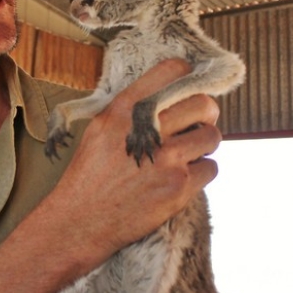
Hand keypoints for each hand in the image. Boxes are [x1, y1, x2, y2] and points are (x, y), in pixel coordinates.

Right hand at [53, 58, 221, 261]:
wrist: (80, 221)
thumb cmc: (87, 177)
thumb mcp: (98, 129)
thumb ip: (129, 110)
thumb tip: (163, 96)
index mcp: (125, 109)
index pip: (172, 71)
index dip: (186, 76)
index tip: (188, 86)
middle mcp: (147, 129)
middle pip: (202, 103)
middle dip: (207, 112)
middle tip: (201, 122)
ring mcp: (166, 159)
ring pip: (212, 136)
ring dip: (205, 143)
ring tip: (191, 152)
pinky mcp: (178, 187)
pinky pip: (211, 168)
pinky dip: (202, 172)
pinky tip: (184, 177)